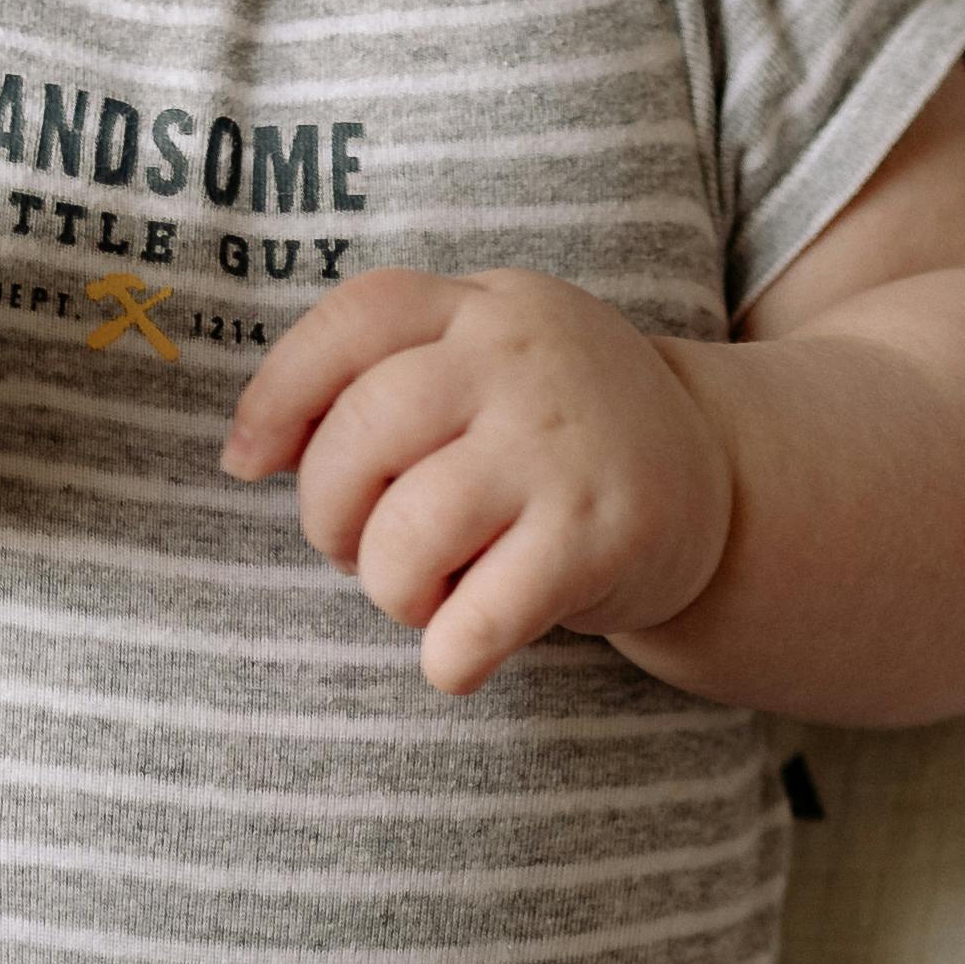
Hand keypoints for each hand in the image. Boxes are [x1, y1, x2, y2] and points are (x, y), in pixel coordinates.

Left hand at [219, 266, 733, 694]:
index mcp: (480, 307)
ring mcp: (563, 447)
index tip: (247, 463)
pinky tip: (460, 653)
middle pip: (362, 432)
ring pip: (407, 535)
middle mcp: (521, 361)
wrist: (720, 479)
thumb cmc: (550, 429)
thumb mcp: (482, 359)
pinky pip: (478, 619)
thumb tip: (244, 454)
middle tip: (355, 545)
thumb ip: (375, 378)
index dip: (277, 395)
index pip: (353, 321)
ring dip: (389, 589)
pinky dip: (449, 655)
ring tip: (424, 591)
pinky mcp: (601, 537)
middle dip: (328, 512)